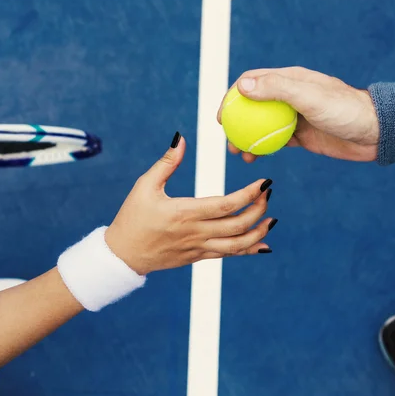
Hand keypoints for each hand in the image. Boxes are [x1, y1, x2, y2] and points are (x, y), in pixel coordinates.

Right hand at [105, 133, 274, 274]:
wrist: (123, 255)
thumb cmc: (132, 218)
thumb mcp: (145, 186)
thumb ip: (166, 163)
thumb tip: (181, 138)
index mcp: (185, 213)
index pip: (227, 205)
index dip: (250, 194)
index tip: (265, 182)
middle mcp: (196, 233)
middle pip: (238, 225)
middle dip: (259, 210)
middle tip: (268, 194)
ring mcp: (198, 248)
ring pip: (237, 245)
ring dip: (258, 233)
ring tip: (271, 220)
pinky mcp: (198, 257)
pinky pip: (228, 255)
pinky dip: (248, 250)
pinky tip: (263, 245)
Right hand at [217, 67, 379, 161]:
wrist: (376, 132)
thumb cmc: (345, 110)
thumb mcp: (310, 97)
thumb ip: (277, 89)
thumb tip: (243, 87)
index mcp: (290, 79)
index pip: (252, 82)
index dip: (232, 97)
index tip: (223, 118)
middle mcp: (290, 96)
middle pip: (253, 106)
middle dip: (236, 122)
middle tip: (228, 141)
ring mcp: (295, 117)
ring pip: (262, 126)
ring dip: (247, 139)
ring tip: (239, 155)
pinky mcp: (302, 136)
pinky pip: (276, 141)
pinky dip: (263, 149)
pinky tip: (255, 159)